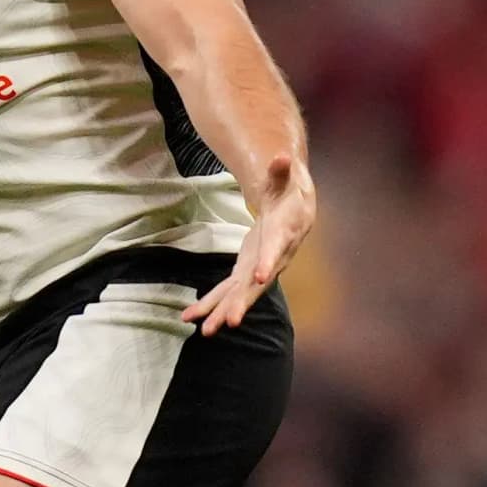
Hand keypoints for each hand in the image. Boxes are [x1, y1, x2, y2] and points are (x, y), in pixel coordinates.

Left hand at [188, 151, 314, 330]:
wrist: (296, 211)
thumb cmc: (288, 192)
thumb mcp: (284, 178)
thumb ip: (281, 170)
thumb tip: (283, 155)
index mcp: (282, 237)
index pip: (275, 250)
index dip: (267, 263)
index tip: (259, 278)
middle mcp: (272, 261)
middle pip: (256, 285)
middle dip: (242, 303)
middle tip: (229, 322)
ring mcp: (257, 270)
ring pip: (239, 295)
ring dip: (222, 312)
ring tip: (204, 331)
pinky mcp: (244, 273)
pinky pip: (227, 292)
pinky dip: (210, 304)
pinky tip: (190, 316)